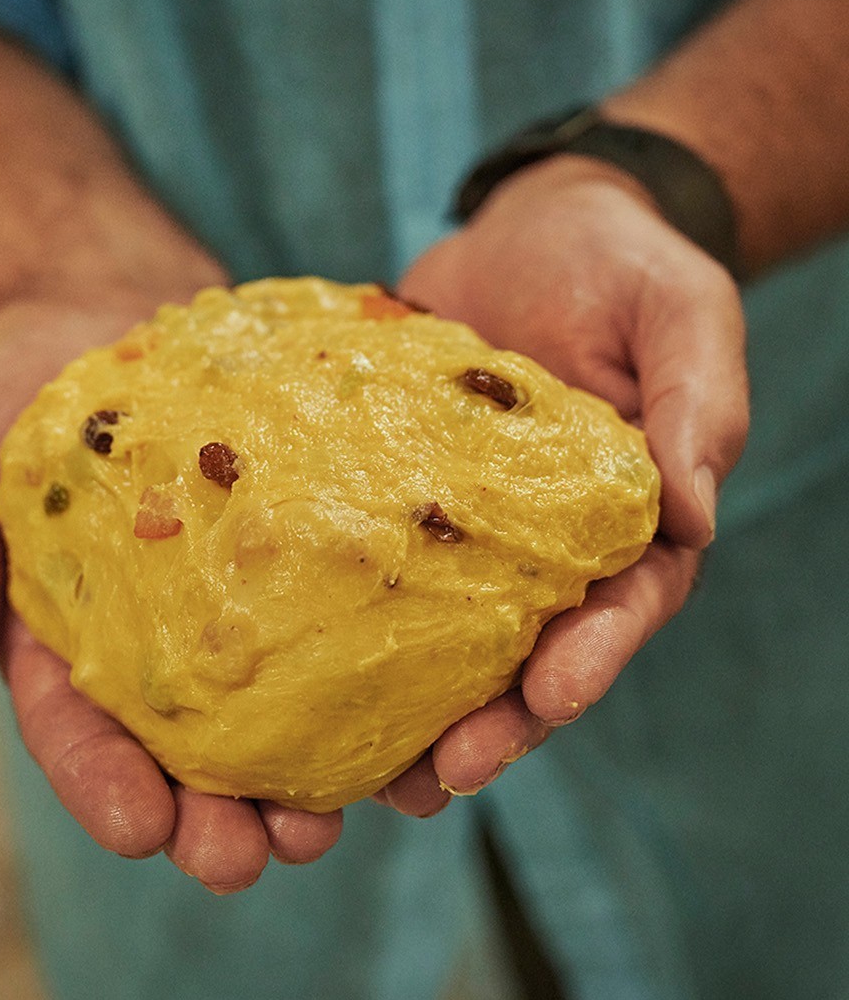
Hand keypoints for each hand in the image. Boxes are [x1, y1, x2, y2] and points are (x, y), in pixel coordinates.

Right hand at [0, 299, 341, 892]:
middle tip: (252, 856)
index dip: (106, 789)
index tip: (144, 831)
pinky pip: (346, 619)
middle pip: (191, 754)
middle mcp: (162, 644)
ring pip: (280, 710)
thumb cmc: (19, 392)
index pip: (78, 735)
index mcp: (67, 644)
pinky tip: (414, 714)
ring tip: (338, 818)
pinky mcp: (305, 557)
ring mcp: (241, 603)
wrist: (110, 303)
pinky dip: (377, 675)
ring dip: (309, 776)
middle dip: (219, 817)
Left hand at [377, 154, 748, 815]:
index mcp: (627, 522)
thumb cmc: (619, 264)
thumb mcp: (679, 314)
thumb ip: (696, 406)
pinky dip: (346, 624)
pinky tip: (303, 672)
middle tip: (446, 772)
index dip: (593, 660)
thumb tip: (693, 511)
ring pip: (447, 638)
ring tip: (373, 772)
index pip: (623, 609)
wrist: (528, 226)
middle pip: (531, 653)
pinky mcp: (397, 500)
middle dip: (497, 719)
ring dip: (416, 709)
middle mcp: (548, 547)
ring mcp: (469, 533)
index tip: (551, 698)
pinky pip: (374, 571)